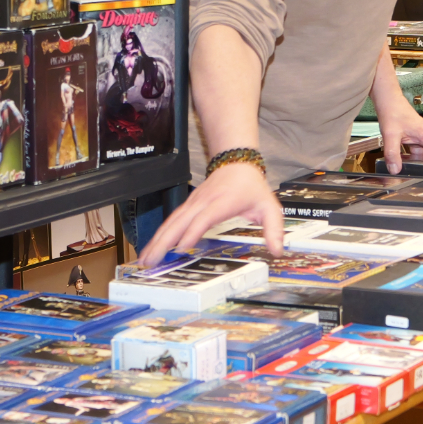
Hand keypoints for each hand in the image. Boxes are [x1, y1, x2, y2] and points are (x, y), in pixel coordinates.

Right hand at [140, 160, 280, 263]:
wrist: (237, 162)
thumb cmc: (251, 187)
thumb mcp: (269, 206)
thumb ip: (274, 229)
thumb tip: (277, 250)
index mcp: (222, 202)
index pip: (204, 218)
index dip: (192, 232)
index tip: (182, 248)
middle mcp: (203, 202)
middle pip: (179, 221)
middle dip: (164, 241)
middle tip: (151, 260)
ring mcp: (193, 203)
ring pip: (171, 222)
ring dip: (157, 240)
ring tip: (145, 259)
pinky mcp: (188, 206)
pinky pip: (172, 221)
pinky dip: (160, 234)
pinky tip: (152, 247)